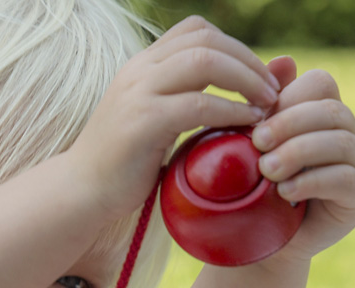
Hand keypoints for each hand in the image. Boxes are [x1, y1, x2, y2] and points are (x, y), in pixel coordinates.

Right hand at [72, 16, 278, 220]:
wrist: (81, 190)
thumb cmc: (124, 163)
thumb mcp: (155, 118)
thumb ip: (190, 96)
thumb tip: (239, 87)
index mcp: (142, 66)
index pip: (196, 30)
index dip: (234, 46)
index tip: (254, 77)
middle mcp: (139, 71)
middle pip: (207, 40)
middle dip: (249, 62)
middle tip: (272, 91)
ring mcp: (138, 93)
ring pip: (206, 62)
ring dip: (246, 80)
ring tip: (266, 105)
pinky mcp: (143, 122)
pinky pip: (199, 104)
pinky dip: (232, 111)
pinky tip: (247, 125)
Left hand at [252, 56, 354, 264]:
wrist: (261, 240)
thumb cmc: (252, 186)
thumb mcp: (250, 144)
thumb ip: (264, 107)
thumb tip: (284, 60)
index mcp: (323, 113)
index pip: (320, 83)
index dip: (288, 98)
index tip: (253, 122)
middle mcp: (349, 133)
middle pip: (330, 110)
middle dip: (289, 124)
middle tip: (256, 144)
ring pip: (340, 141)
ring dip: (298, 152)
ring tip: (265, 170)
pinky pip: (344, 179)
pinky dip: (310, 181)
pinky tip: (283, 192)